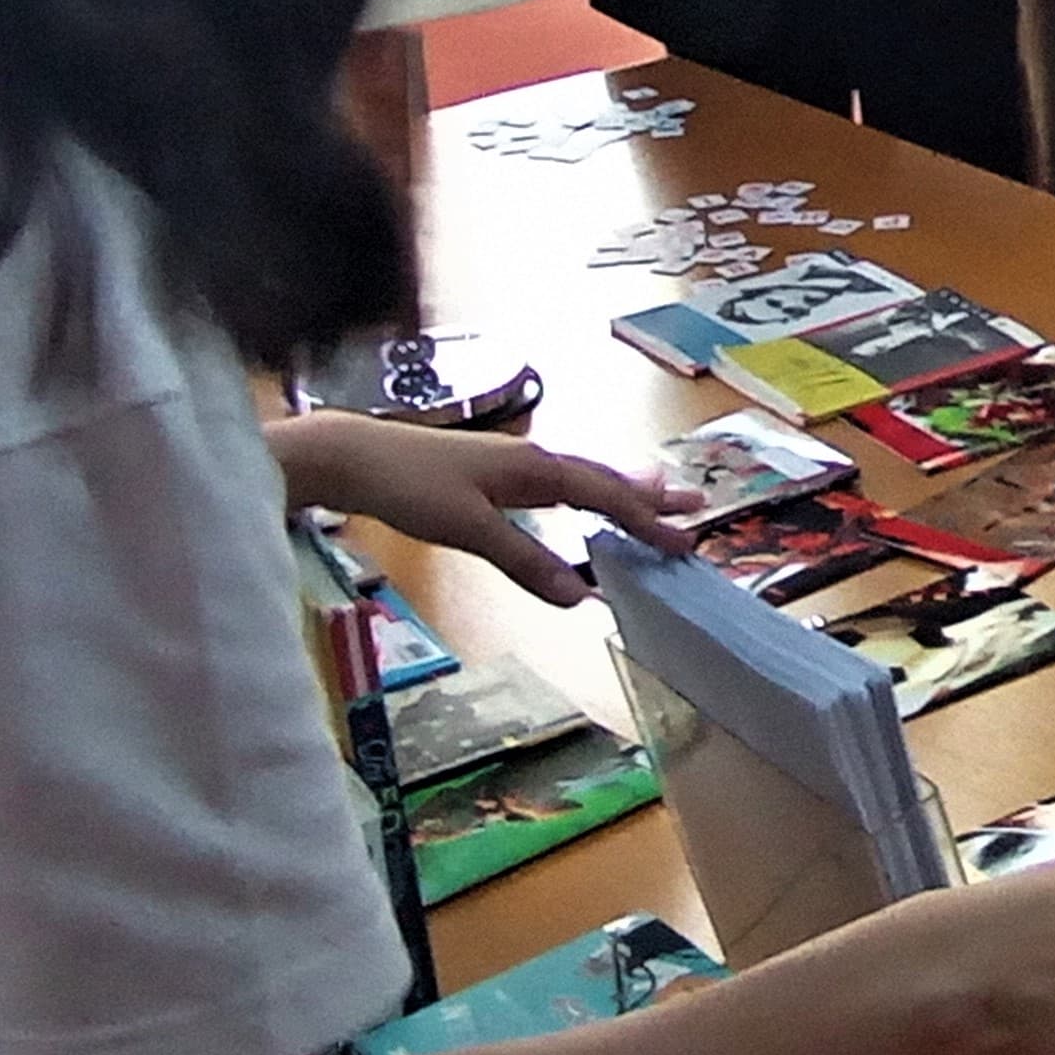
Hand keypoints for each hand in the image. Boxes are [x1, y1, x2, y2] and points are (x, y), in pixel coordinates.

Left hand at [263, 414, 699, 607]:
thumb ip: (525, 561)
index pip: (606, 498)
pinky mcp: (495, 472)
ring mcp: (515, 463)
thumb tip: (582, 597)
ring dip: (623, 490)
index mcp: (537, 469)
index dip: (647, 523)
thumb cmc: (411, 488)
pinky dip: (587, 492)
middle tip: (698, 506)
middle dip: (651, 497)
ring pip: (584, 477)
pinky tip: (582, 499)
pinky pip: (560, 482)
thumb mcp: (469, 531)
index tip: (687, 543)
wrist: (356, 457)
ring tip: (658, 494)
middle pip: (606, 479)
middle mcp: (536, 459)